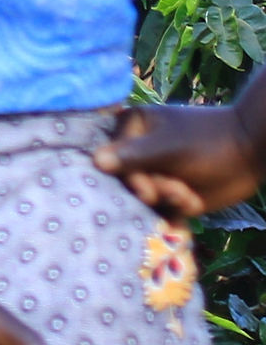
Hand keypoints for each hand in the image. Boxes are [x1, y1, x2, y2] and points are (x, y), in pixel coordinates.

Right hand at [98, 101, 261, 218]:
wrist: (249, 154)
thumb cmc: (208, 140)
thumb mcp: (169, 147)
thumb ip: (133, 155)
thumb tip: (95, 161)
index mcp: (130, 130)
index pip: (111, 161)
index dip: (130, 179)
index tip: (148, 190)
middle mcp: (137, 153)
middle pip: (126, 183)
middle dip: (154, 192)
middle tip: (178, 190)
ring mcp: (154, 174)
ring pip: (144, 201)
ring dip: (168, 203)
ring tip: (189, 196)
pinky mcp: (171, 194)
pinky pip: (161, 211)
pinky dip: (175, 214)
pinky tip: (191, 206)